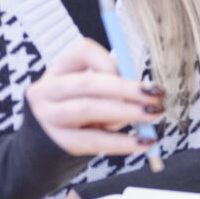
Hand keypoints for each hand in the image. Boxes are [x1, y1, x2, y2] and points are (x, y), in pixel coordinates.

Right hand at [25, 38, 164, 158]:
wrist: (43, 146)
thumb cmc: (75, 111)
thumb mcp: (87, 93)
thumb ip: (111, 84)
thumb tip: (145, 87)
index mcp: (58, 70)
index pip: (83, 52)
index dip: (111, 62)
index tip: (134, 75)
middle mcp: (47, 90)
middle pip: (87, 83)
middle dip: (126, 88)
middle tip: (155, 95)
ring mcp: (48, 117)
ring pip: (88, 109)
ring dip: (126, 112)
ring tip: (153, 115)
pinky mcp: (59, 142)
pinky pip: (94, 141)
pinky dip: (122, 142)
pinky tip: (143, 142)